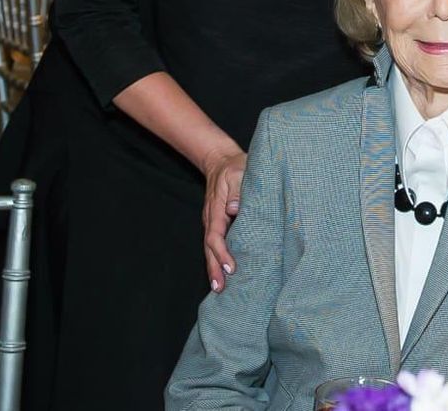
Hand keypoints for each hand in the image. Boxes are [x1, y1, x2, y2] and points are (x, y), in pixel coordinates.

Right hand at [202, 147, 246, 292]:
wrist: (221, 159)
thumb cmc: (234, 166)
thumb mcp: (238, 172)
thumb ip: (236, 190)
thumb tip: (233, 209)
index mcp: (216, 209)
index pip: (216, 236)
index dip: (222, 253)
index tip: (231, 268)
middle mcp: (212, 218)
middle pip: (209, 248)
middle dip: (214, 268)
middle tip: (220, 289)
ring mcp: (213, 221)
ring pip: (211, 248)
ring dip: (214, 266)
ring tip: (220, 287)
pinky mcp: (219, 221)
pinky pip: (216, 243)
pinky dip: (218, 257)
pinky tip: (224, 270)